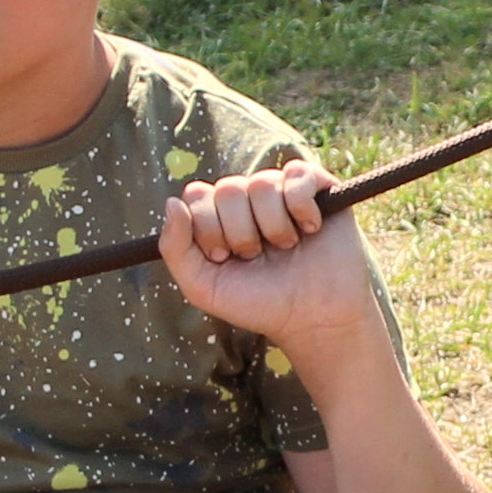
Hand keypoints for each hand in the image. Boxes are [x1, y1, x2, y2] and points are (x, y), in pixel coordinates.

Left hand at [160, 162, 384, 362]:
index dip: (207, 226)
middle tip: (256, 257)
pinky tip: (310, 229)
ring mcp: (283, 193)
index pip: (197, 195)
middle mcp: (249, 201)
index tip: (223, 257)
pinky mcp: (319, 190)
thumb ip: (175, 248)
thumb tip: (172, 201)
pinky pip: (298, 173)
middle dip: (239, 231)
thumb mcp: (203, 286)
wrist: (315, 319)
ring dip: (272, 225)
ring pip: (262, 183)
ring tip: (287, 247)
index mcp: (219, 218)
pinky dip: (301, 205)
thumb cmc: (260, 304)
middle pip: (228, 188)